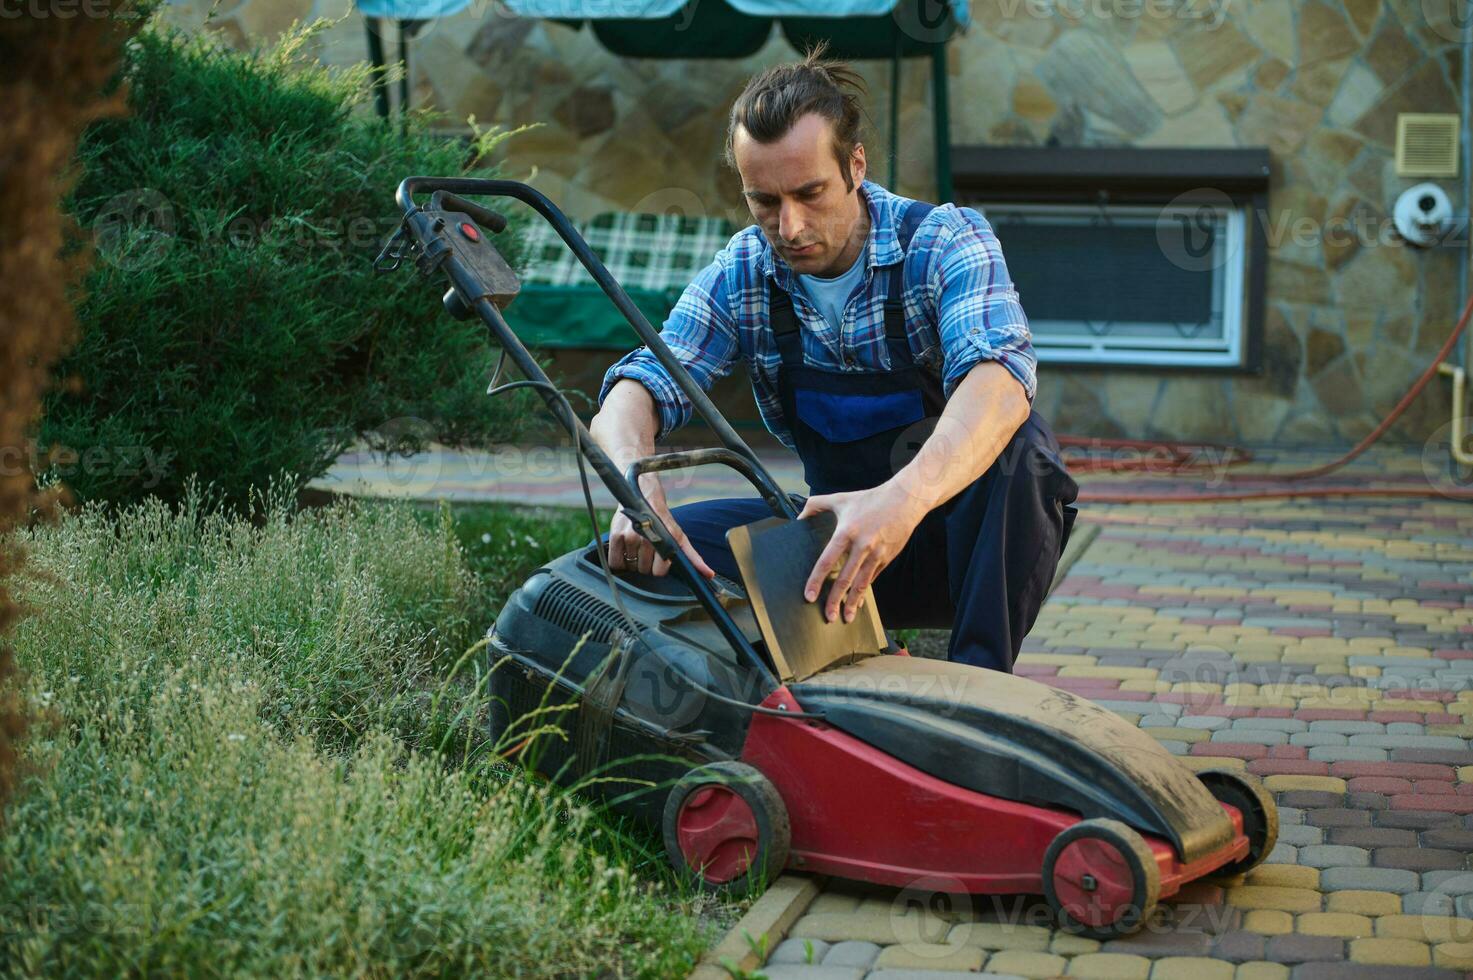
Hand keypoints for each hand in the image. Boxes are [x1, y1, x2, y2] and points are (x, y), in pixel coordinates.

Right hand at [606, 478, 714, 579]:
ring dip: (632, 562)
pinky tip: (625, 551)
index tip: (658, 559)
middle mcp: (647, 538)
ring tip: (636, 548)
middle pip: (644, 570)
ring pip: (630, 568)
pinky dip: (619, 562)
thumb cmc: (662, 519)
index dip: (659, 568)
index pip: (658, 572)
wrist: (644, 494)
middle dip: (646, 564)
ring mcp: (630, 537)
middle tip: (647, 551)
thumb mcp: (679, 535)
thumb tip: (710, 575)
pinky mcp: (615, 536)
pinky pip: (615, 563)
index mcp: (665, 539)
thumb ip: (693, 557)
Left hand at [800, 483, 924, 623]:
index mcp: (847, 532)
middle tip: (827, 617)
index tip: (809, 596)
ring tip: (845, 618)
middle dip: (835, 600)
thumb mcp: (840, 498)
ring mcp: (877, 554)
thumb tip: (798, 517)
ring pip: (862, 584)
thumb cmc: (870, 499)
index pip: (827, 561)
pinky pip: (872, 578)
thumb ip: (816, 505)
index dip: (817, 580)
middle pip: (845, 579)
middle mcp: (862, 545)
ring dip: (853, 603)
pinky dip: (864, 592)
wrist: (905, 500)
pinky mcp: (887, 558)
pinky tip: (858, 602)